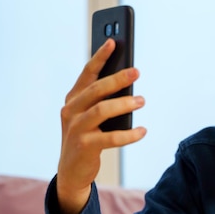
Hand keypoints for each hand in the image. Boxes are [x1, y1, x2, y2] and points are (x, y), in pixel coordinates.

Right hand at [56, 39, 145, 213]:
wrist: (71, 171)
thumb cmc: (87, 137)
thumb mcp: (91, 116)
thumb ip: (102, 100)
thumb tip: (128, 83)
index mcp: (73, 99)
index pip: (87, 73)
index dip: (100, 57)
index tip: (113, 42)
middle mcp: (71, 110)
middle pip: (96, 89)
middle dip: (117, 78)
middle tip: (137, 71)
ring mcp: (76, 128)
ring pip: (101, 110)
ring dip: (124, 104)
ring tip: (141, 100)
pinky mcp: (84, 146)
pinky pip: (110, 137)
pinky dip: (129, 134)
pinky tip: (143, 131)